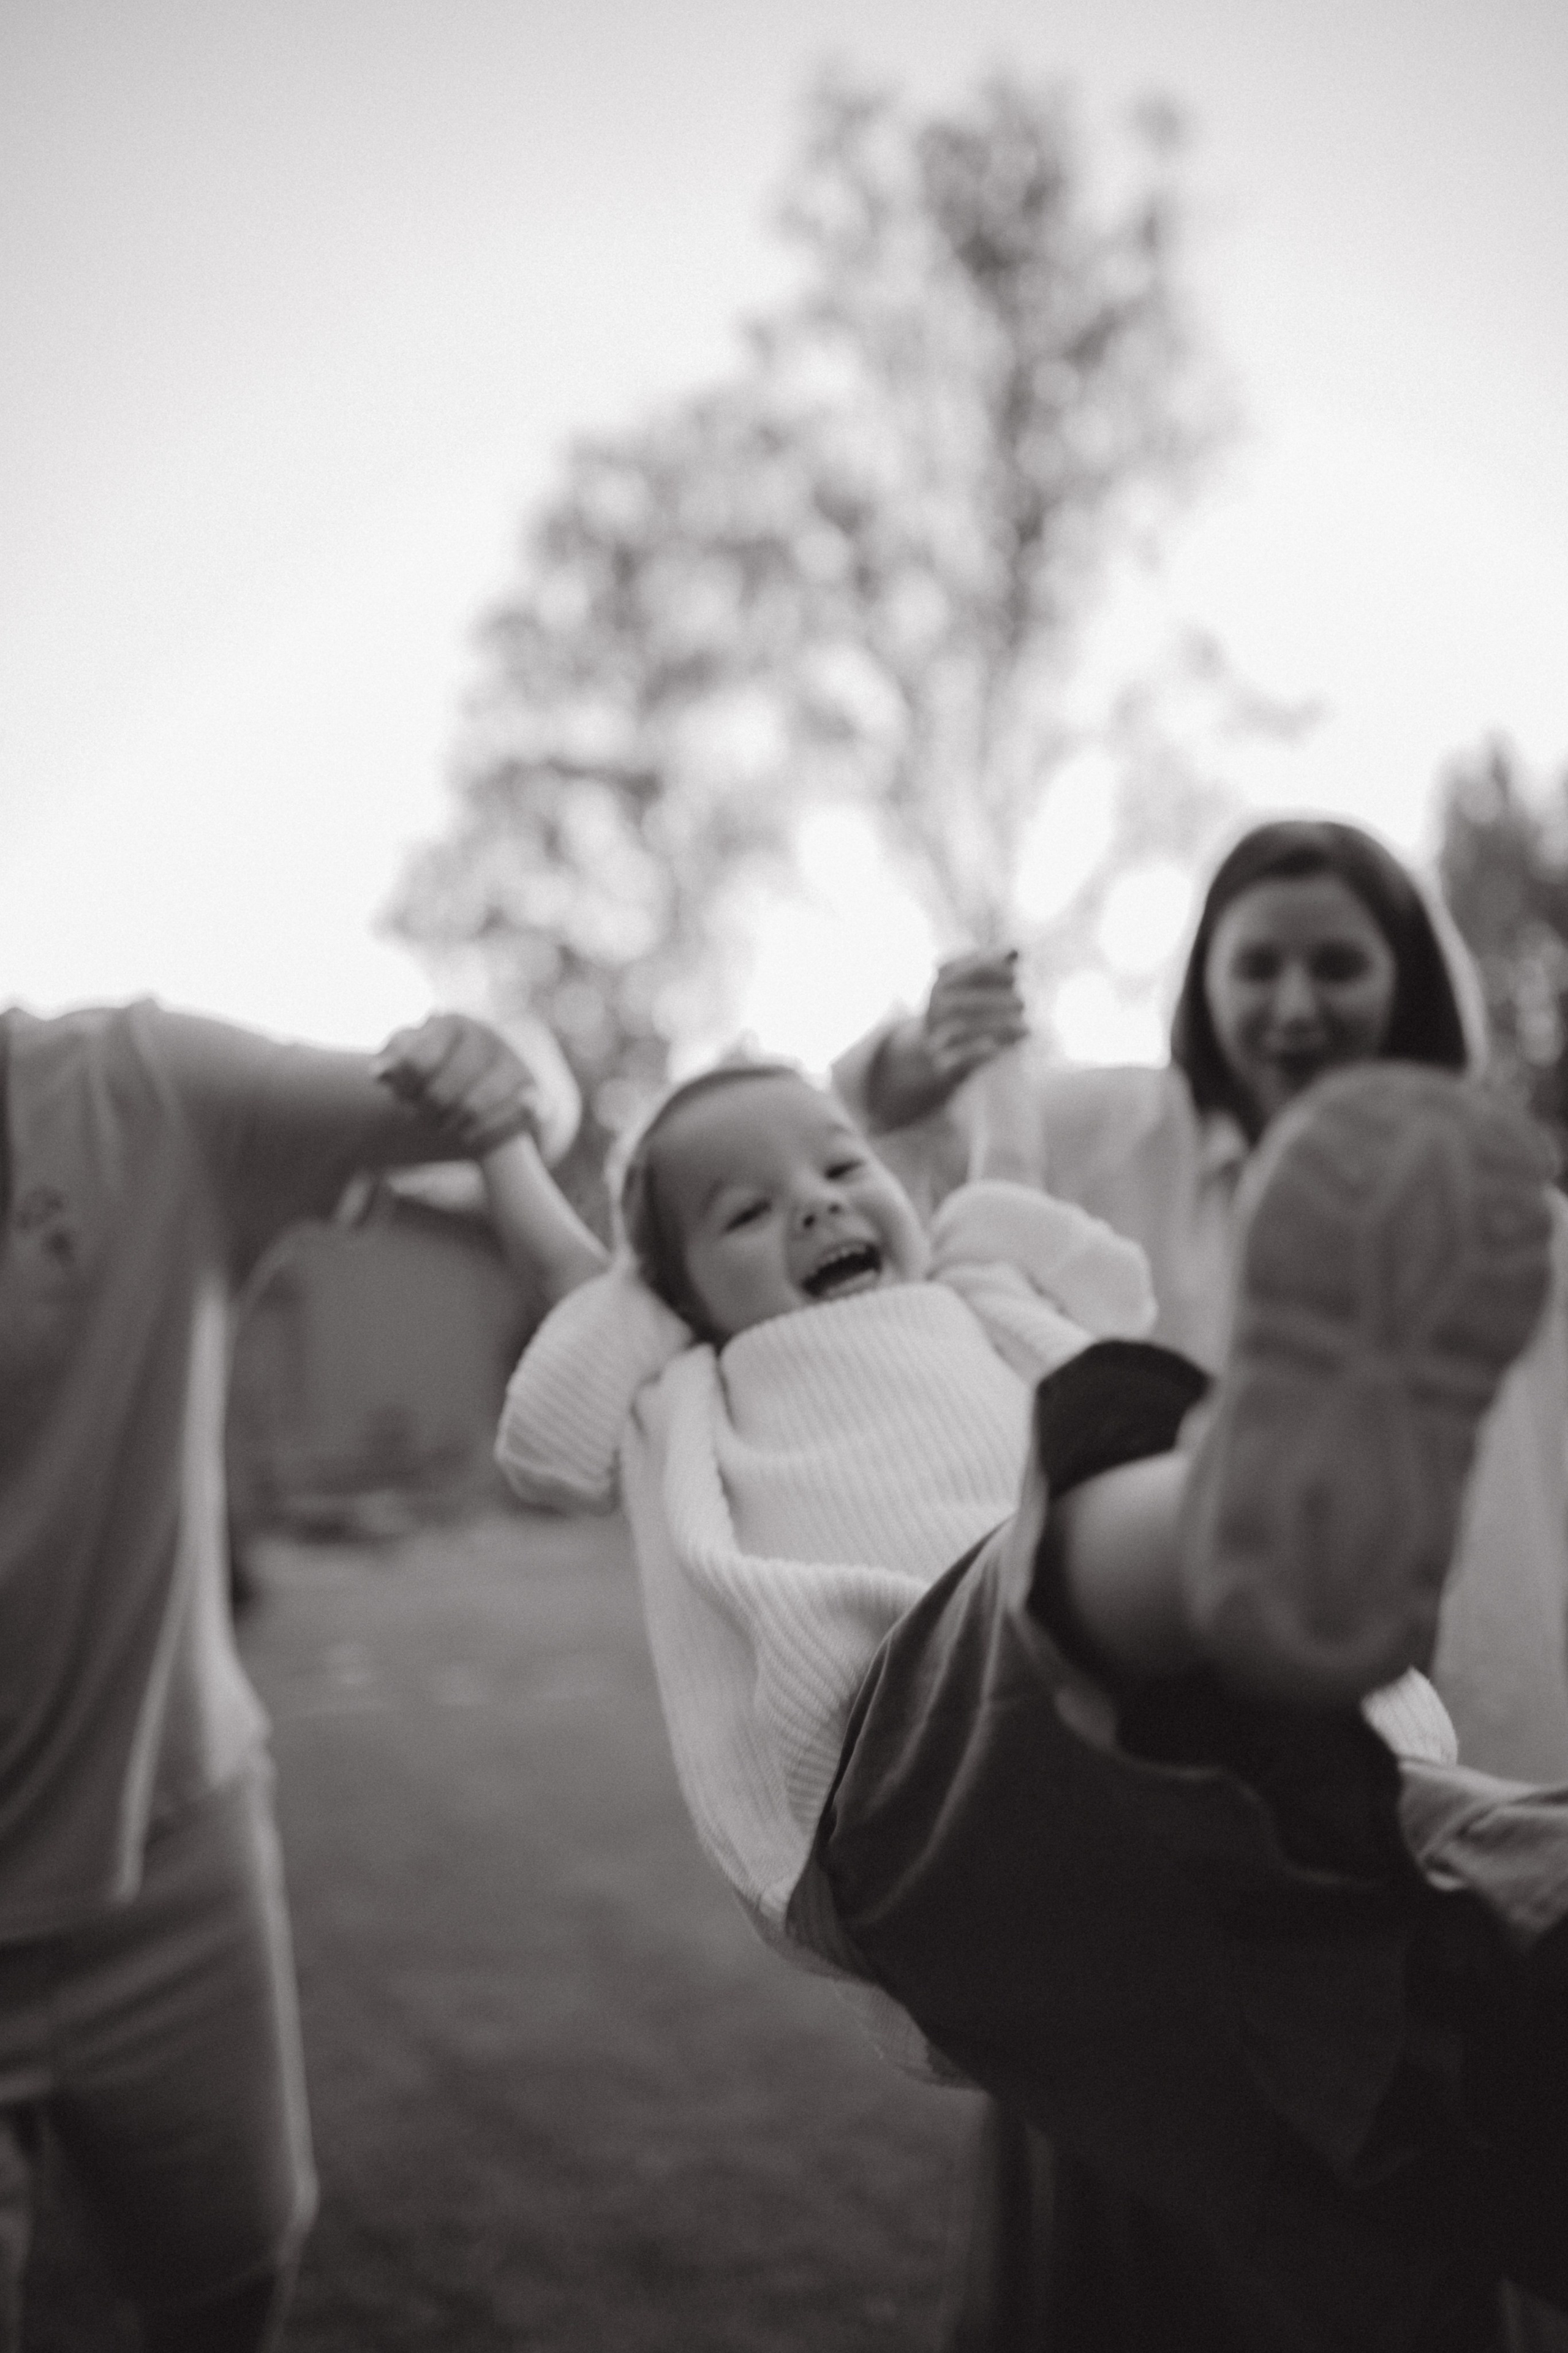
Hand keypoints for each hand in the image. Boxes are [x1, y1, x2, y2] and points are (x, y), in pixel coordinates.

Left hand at [374, 1014, 543, 1156]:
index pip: (416, 1062)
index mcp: (452, 1023)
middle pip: (441, 1092)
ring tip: (445, 1127)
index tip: (403, 1096)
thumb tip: (380, 1073)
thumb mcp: (416, 1052)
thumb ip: (394, 1056)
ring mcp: (514, 1064)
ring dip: (450, 1127)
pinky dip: (480, 1136)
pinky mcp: (535, 1094)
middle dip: (425, 1114)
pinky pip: (498, 1125)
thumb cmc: (444, 1065)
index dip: (405, 1088)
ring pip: (472, 1109)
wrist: (500, 1074)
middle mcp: (487, 1037)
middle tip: (422, 1118)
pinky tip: (470, 1136)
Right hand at [922, 949, 1028, 1084]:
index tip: (1014, 976)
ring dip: (996, 1026)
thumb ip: (995, 966)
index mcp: (942, 984)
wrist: (934, 1050)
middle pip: (961, 1003)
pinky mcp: (944, 1064)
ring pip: (961, 1030)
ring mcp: (936, 1036)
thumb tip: (1015, 950)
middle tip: (1022, 1003)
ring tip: (1025, 1027)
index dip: (991, 971)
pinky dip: (978, 1052)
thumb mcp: (976, 985)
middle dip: (995, 1001)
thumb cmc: (965, 1009)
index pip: (964, 972)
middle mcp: (935, 1009)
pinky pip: (958, 1059)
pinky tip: (1001, 1047)